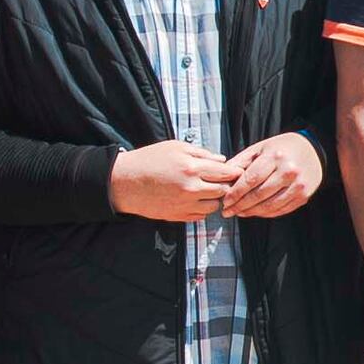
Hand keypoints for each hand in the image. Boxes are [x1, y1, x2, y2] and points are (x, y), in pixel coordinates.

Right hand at [110, 140, 238, 222]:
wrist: (125, 182)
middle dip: (226, 185)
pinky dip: (202, 208)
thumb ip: (202, 153)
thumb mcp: (175, 147)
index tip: (238, 171)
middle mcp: (191, 188)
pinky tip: (195, 199)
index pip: (225, 173)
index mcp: (191, 168)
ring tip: (207, 190)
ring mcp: (185, 204)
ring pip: (214, 206)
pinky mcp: (178, 216)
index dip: (235, 172)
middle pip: (223, 191)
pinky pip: (200, 216)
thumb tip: (222, 160)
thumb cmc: (149, 160)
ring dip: (214, 199)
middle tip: (224, 181)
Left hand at [221, 132, 323, 218]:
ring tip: (239, 213)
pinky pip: (281, 210)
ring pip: (269, 206)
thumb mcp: (260, 148)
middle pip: (259, 195)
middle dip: (240, 206)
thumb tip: (223, 177)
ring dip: (251, 212)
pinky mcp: (303, 196)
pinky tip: (255, 212)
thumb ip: (241, 162)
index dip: (236, 193)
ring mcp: (298, 185)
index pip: (251, 179)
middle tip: (228, 211)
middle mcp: (288, 171)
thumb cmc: (283, 148)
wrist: (312, 150)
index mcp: (275, 156)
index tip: (225, 201)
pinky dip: (266, 214)